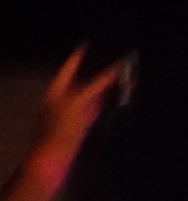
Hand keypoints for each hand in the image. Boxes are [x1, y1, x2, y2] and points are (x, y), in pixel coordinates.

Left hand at [27, 50, 128, 166]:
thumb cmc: (62, 127)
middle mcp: (62, 99)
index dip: (78, 56)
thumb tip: (114, 69)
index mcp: (56, 90)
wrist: (56, 157)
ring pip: (88, 94)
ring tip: (117, 75)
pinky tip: (112, 98)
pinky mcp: (80, 125)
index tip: (89, 44)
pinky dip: (102, 102)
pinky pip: (93, 108)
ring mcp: (71, 112)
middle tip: (111, 59)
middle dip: (94, 72)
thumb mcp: (79, 101)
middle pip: (80, 80)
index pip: (69, 68)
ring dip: (101, 87)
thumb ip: (97, 85)